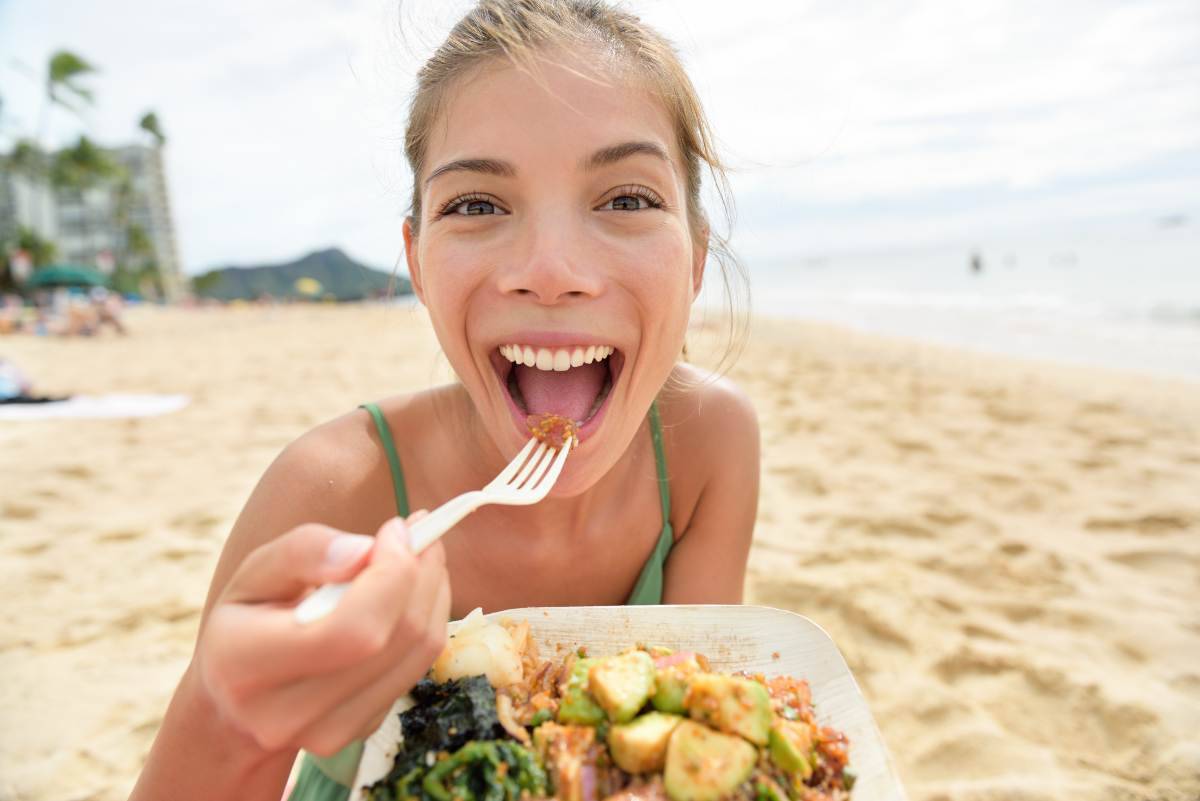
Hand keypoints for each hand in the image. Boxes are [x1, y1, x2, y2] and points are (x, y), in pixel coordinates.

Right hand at [195, 514, 450, 756]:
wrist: (239, 699)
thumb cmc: (249, 618)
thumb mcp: (256, 572)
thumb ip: (302, 552)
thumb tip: (364, 550)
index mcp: (243, 663)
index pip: (350, 629)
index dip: (391, 574)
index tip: (396, 529)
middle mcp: (285, 713)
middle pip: (393, 638)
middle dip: (421, 574)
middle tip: (422, 533)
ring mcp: (328, 733)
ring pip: (418, 651)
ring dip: (433, 592)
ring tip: (419, 556)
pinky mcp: (362, 730)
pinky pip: (419, 666)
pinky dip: (428, 619)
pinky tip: (410, 594)